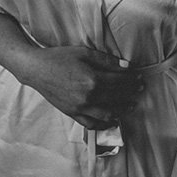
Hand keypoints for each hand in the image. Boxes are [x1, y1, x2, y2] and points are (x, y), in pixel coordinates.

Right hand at [20, 46, 142, 130]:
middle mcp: (88, 96)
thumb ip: (106, 60)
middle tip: (139, 89)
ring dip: (122, 110)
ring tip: (131, 105)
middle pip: (117, 96)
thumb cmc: (59, 57)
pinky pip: (92, 124)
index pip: (119, 81)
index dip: (132, 79)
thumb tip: (126, 67)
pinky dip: (104, 124)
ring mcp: (80, 108)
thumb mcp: (84, 52)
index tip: (139, 77)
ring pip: (108, 114)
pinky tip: (111, 120)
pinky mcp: (73, 113)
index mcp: (92, 79)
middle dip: (131, 92)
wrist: (37, 69)